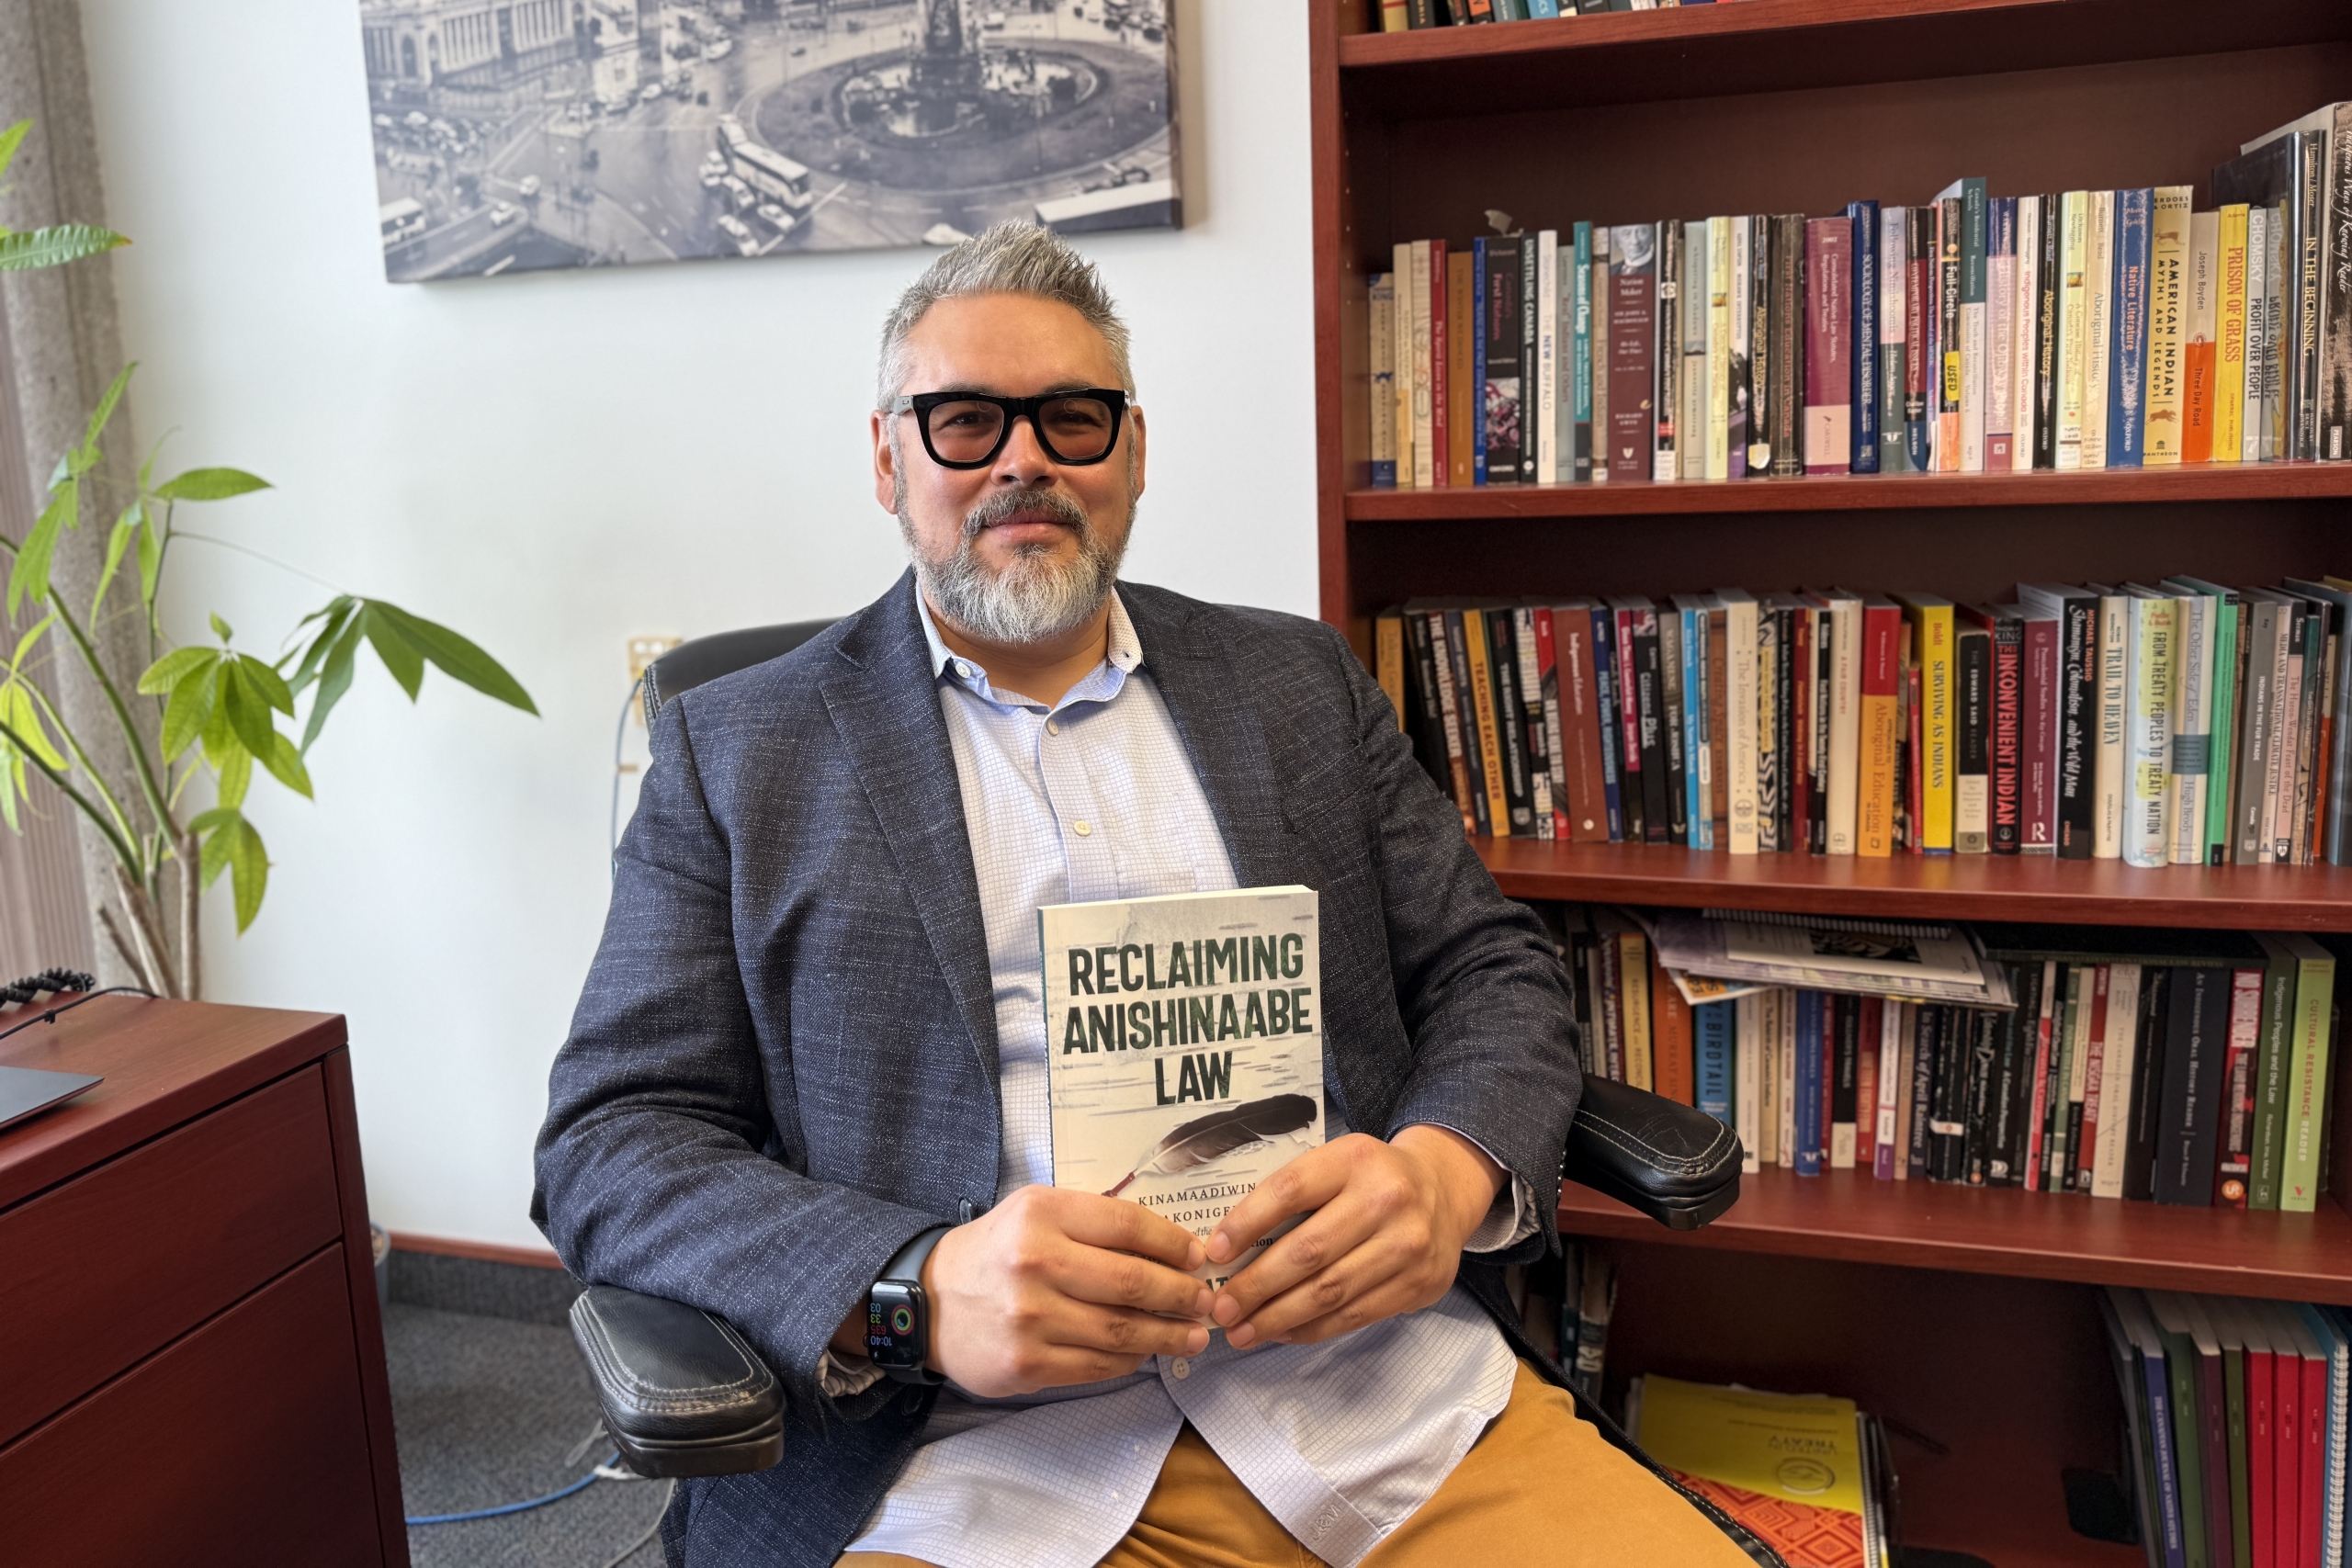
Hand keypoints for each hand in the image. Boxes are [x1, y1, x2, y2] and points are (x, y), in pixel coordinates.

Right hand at [918, 1184, 1212, 1397]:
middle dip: (1182, 1294)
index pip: (1127, 1224)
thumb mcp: (1035, 1213)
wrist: (930, 1304)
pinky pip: (1098, 1364)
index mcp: (1042, 1214)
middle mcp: (1036, 1262)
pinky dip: (1130, 1359)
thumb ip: (1092, 1223)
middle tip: (1206, 1302)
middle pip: (1133, 1281)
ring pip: (1122, 1330)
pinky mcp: (1027, 1363)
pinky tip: (1146, 1353)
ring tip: (1194, 1336)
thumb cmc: (996, 1253)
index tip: (1198, 1257)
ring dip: (1168, 1335)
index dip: (1173, 1243)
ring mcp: (1031, 1317)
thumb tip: (1170, 1248)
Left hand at [1205, 1126, 1502, 1349]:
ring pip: (1329, 1291)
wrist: (1445, 1188)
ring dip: (1277, 1317)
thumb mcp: (1337, 1162)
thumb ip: (1293, 1194)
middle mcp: (1386, 1199)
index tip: (1214, 1253)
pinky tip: (1281, 1332)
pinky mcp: (1418, 1284)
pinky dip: (1311, 1328)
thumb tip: (1229, 1248)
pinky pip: (1354, 1315)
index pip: (1290, 1191)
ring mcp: (1407, 1245)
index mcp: (1354, 1159)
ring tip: (1241, 1331)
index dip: (1247, 1223)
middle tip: (1220, 1308)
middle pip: (1308, 1251)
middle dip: (1255, 1286)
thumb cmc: (1371, 1177)